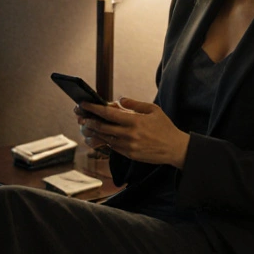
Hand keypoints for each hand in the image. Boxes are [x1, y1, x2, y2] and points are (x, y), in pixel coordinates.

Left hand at [75, 97, 190, 167]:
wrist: (175, 149)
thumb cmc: (164, 127)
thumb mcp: (153, 110)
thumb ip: (135, 104)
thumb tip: (120, 99)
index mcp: (135, 121)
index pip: (109, 113)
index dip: (93, 108)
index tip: (84, 104)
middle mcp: (129, 134)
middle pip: (102, 127)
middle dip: (88, 121)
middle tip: (79, 115)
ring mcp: (128, 146)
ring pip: (105, 138)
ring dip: (93, 132)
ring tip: (84, 125)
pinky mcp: (129, 154)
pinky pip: (112, 147)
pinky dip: (102, 141)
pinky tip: (97, 136)